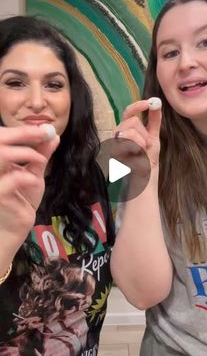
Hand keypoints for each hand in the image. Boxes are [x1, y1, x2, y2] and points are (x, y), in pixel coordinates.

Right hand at [0, 125, 58, 258]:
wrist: (14, 227)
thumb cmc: (21, 201)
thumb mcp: (34, 174)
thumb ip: (42, 155)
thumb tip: (53, 135)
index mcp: (0, 161)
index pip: (4, 138)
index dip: (24, 130)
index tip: (45, 128)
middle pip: (0, 141)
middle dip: (24, 134)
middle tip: (45, 134)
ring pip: (2, 156)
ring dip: (25, 153)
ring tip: (40, 159)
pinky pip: (11, 179)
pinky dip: (25, 176)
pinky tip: (34, 180)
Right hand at [115, 99, 161, 168]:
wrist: (145, 173)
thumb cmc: (148, 155)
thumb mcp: (153, 135)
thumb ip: (154, 119)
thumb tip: (157, 102)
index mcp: (128, 127)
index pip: (130, 112)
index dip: (138, 106)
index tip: (148, 103)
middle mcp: (120, 132)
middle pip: (132, 121)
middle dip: (143, 133)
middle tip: (146, 145)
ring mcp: (115, 142)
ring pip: (130, 132)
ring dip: (141, 142)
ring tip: (140, 152)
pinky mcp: (113, 151)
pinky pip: (128, 144)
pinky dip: (136, 149)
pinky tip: (136, 156)